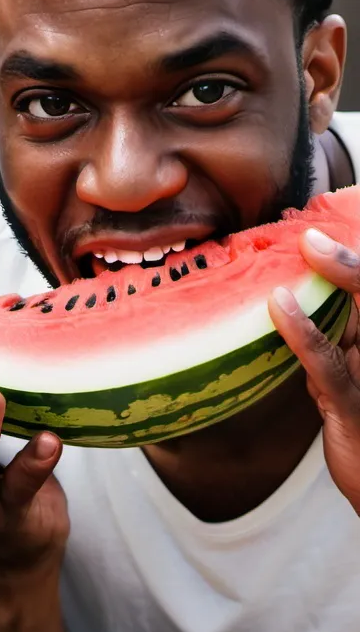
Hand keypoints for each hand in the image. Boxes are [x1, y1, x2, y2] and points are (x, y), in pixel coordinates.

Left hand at [269, 228, 359, 513]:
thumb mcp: (347, 379)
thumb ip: (336, 339)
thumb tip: (290, 298)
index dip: (358, 263)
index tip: (334, 221)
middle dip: (355, 259)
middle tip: (319, 224)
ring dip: (341, 276)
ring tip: (306, 243)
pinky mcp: (354, 409)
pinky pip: (330, 364)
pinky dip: (303, 331)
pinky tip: (280, 304)